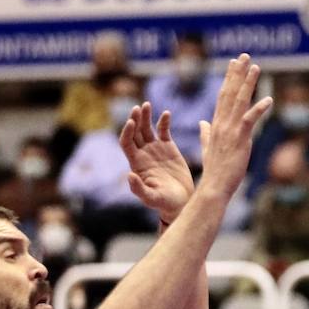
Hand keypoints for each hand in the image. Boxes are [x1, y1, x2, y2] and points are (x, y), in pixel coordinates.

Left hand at [120, 103, 194, 224]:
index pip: (126, 142)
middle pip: (134, 131)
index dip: (126, 131)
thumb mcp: (151, 198)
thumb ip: (139, 189)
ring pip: (147, 128)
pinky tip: (167, 113)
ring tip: (147, 104)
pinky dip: (164, 121)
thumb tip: (129, 175)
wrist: (181, 201)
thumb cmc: (165, 203)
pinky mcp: (168, 147)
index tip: (131, 122)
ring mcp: (155, 149)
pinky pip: (164, 130)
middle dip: (134, 119)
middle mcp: (143, 154)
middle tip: (138, 108)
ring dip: (146, 116)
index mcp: (137, 163)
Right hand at [198, 54, 273, 200]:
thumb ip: (205, 134)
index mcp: (216, 125)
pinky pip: (250, 120)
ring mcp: (230, 130)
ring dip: (248, 83)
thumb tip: (202, 123)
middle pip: (230, 93)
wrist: (214, 187)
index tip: (233, 64)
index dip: (229, 79)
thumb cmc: (214, 171)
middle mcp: (222, 124)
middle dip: (237, 74)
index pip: (223, 97)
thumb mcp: (208, 148)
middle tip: (244, 56)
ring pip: (240, 101)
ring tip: (255, 67)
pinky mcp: (240, 140)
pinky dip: (259, 109)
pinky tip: (269, 100)